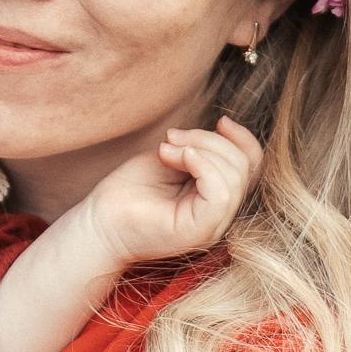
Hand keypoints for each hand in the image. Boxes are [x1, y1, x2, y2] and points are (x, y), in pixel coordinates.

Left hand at [88, 112, 262, 265]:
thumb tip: (224, 125)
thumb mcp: (173, 157)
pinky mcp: (199, 231)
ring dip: (200, 148)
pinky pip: (220, 194)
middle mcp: (220, 215)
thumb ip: (200, 147)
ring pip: (234, 177)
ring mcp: (212, 225)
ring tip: (166, 150)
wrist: (99, 221)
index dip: (243, 139)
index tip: (220, 120)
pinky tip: (177, 156)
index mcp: (216, 198)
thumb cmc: (130, 191)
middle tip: (172, 138)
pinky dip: (202, 165)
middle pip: (242, 166)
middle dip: (209, 139)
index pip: (251, 167)